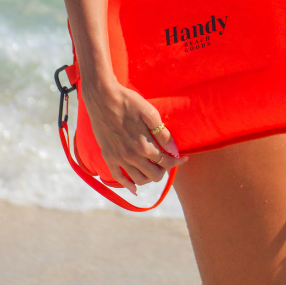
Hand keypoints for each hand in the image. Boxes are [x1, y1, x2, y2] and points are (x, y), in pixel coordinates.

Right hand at [76, 73, 183, 187]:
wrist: (101, 97)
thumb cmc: (128, 101)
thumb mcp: (149, 113)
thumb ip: (163, 134)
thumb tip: (175, 151)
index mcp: (143, 145)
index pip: (166, 162)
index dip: (177, 161)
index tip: (184, 157)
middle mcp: (131, 155)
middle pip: (155, 175)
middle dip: (164, 170)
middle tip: (166, 160)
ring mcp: (118, 157)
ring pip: (139, 179)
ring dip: (150, 177)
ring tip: (154, 167)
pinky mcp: (108, 156)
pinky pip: (118, 177)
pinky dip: (128, 185)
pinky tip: (135, 188)